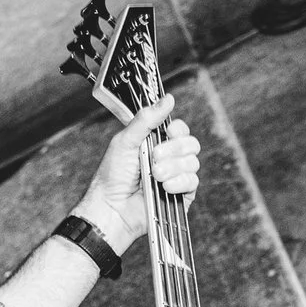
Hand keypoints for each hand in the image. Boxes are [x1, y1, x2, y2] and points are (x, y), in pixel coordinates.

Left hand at [71, 95, 200, 254]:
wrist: (112, 208)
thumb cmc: (112, 176)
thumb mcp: (126, 140)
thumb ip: (147, 119)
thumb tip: (168, 99)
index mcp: (156, 143)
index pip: (179, 130)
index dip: (178, 129)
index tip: (168, 131)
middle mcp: (168, 159)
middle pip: (191, 144)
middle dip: (174, 149)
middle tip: (154, 157)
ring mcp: (176, 177)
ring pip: (193, 162)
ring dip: (173, 167)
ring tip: (155, 174)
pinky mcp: (181, 195)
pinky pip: (193, 182)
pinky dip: (179, 182)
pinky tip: (164, 186)